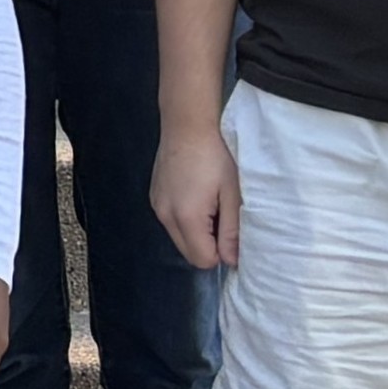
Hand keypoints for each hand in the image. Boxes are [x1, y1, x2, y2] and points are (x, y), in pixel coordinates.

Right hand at [148, 122, 240, 272]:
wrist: (186, 127)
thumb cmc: (216, 158)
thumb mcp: (233, 194)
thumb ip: (233, 231)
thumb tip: (233, 261)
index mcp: (186, 218)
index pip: (202, 260)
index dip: (222, 254)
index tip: (233, 234)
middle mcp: (165, 217)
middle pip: (188, 253)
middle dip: (208, 246)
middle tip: (224, 219)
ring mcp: (156, 207)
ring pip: (179, 238)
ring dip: (197, 233)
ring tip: (211, 205)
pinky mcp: (154, 197)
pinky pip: (171, 222)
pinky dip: (185, 220)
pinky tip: (196, 196)